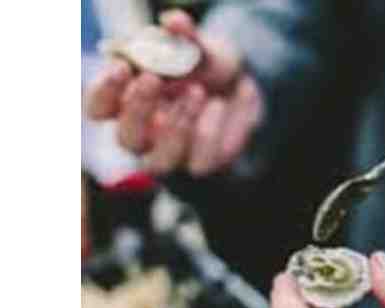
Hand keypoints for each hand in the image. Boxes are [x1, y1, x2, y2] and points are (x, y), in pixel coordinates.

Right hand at [86, 10, 262, 175]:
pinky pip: (200, 162)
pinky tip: (219, 105)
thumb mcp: (197, 46)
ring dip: (176, 125)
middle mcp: (144, 135)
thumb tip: (174, 22)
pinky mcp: (202, 165)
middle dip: (137, 108)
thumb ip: (184, 37)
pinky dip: (210, 130)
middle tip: (153, 78)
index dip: (104, 91)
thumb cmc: (205, 66)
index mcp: (126, 103)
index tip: (122, 66)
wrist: (243, 86)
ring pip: (159, 161)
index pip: (98, 109)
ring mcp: (172, 155)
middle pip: (126, 138)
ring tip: (197, 90)